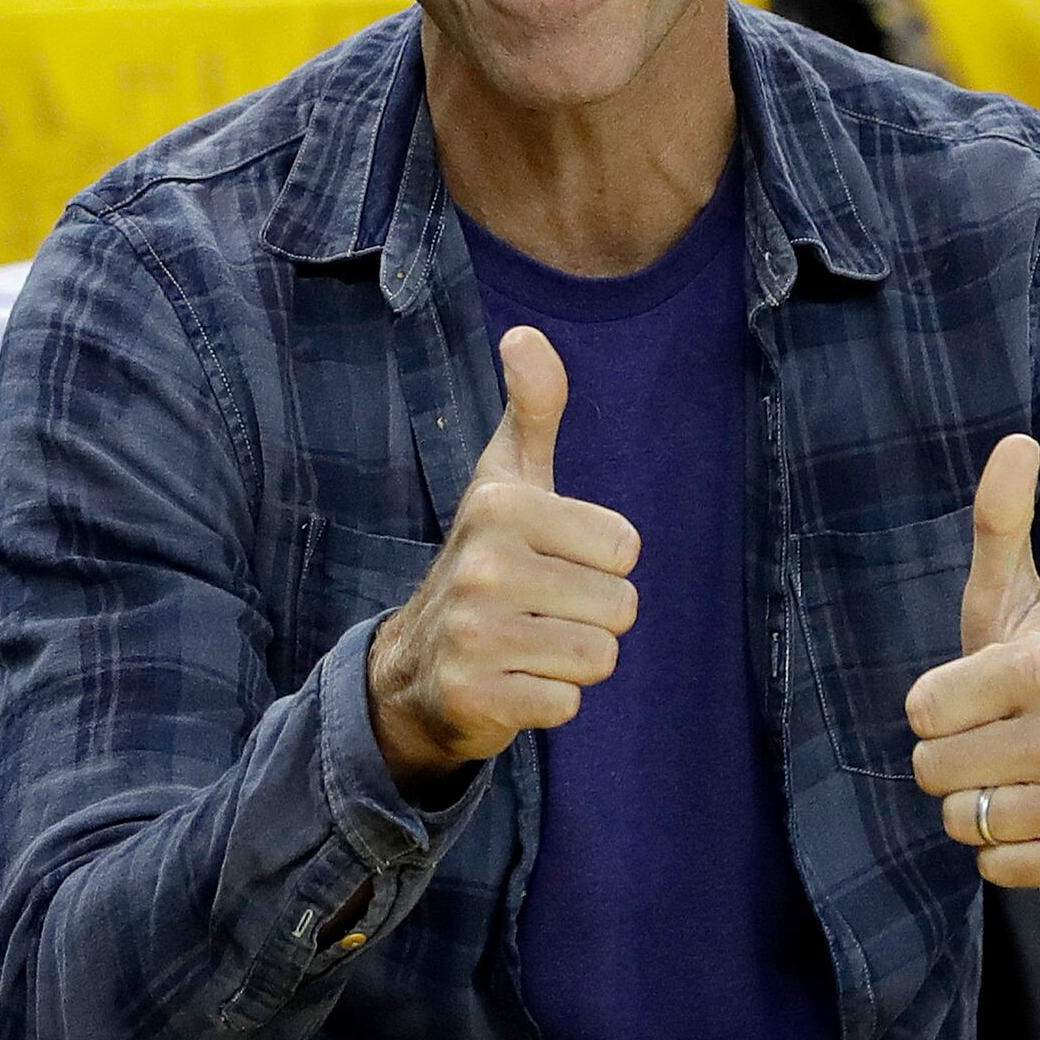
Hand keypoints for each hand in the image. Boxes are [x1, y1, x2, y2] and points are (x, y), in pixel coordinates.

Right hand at [367, 325, 639, 799]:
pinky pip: (567, 705)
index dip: (600, 563)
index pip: (625, 547)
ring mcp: (474, 635)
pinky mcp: (475, 697)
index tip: (552, 563)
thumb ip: (533, 407)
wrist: (414, 668)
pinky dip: (550, 702)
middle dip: (592, 617)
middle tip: (541, 611)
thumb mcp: (507, 480)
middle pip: (621, 607)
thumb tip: (525, 335)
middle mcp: (483, 566)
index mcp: (502, 507)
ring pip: (600, 658)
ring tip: (530, 646)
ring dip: (574, 661)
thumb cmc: (486, 561)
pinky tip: (513, 683)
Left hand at [906, 435, 1039, 888]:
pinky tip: (1035, 816)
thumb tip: (1017, 440)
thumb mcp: (1014, 599)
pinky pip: (992, 868)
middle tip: (993, 738)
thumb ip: (1001, 523)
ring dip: (973, 804)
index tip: (972, 695)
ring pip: (959, 821)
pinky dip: (1002, 850)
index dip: (934, 706)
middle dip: (950, 757)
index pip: (919, 710)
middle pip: (930, 771)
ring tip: (1012, 775)